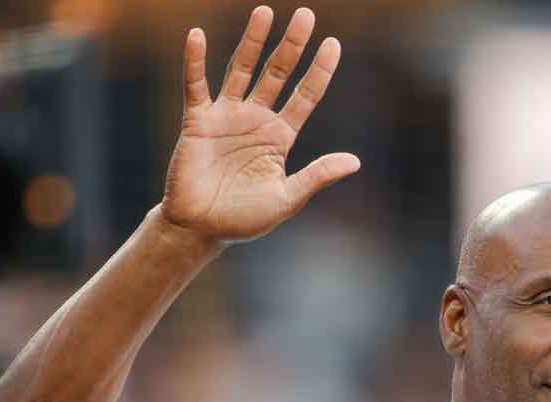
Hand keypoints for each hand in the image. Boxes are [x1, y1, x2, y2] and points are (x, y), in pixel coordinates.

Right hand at [160, 6, 359, 243]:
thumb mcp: (287, 199)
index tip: (333, 44)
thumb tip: (355, 162)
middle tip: (306, 14)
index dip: (319, 71)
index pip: (305, 96)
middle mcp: (256, 119)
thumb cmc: (244, 219)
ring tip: (264, 12)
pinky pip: (196, 86)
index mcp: (280, 137)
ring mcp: (227, 117)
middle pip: (278, 73)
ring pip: (241, 70)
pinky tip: (198, 36)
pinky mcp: (198, 121)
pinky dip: (195, 61)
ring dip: (252, 42)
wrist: (201, 230)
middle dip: (291, 45)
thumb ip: (317, 176)